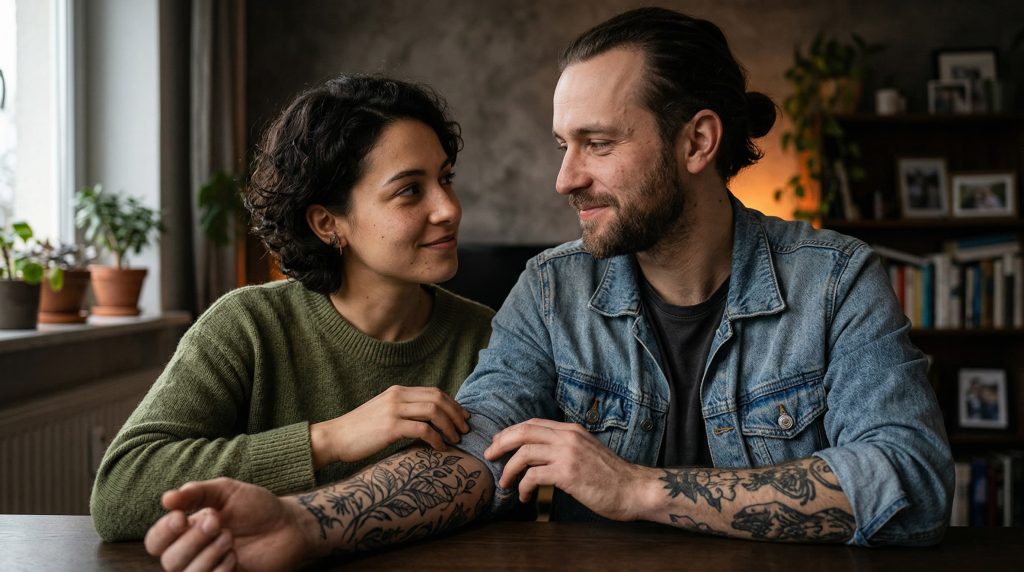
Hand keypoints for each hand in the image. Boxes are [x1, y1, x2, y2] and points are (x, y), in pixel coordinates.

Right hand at [144, 478, 317, 571]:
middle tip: (218, 522)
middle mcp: (192, 553)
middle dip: (192, 540)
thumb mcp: (226, 491)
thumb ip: (197, 493)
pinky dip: (219, 570)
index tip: (181, 517)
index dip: (163, 532)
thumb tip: (166, 498)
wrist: (288, 525)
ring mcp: (209, 569)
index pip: (155, 541)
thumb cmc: (256, 506)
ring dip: (207, 555)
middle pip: (169, 561)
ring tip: (229, 537)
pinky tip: (234, 557)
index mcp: (186, 530)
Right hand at [310, 385, 470, 467]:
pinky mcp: (390, 427)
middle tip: (465, 429)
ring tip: (456, 439)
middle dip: (456, 414)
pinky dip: (436, 439)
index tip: (463, 417)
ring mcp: (393, 410)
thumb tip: (427, 420)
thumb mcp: (383, 413)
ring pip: (434, 411)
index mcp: (397, 391)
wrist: (334, 438)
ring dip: (450, 426)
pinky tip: (440, 449)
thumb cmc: (358, 431)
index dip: (452, 404)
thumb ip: (403, 411)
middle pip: (438, 399)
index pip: (434, 392)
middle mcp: (397, 396)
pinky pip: (423, 429)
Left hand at [483, 418, 647, 520]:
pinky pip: (533, 476)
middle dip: (501, 443)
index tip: (499, 444)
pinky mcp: (567, 473)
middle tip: (489, 456)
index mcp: (571, 430)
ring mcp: (567, 454)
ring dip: (509, 469)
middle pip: (523, 432)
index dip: (511, 432)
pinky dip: (524, 487)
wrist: (634, 489)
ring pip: (524, 453)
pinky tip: (525, 496)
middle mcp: (568, 437)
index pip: (532, 424)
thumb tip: (540, 454)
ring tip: (506, 482)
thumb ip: (566, 447)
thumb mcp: (586, 451)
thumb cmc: (611, 476)